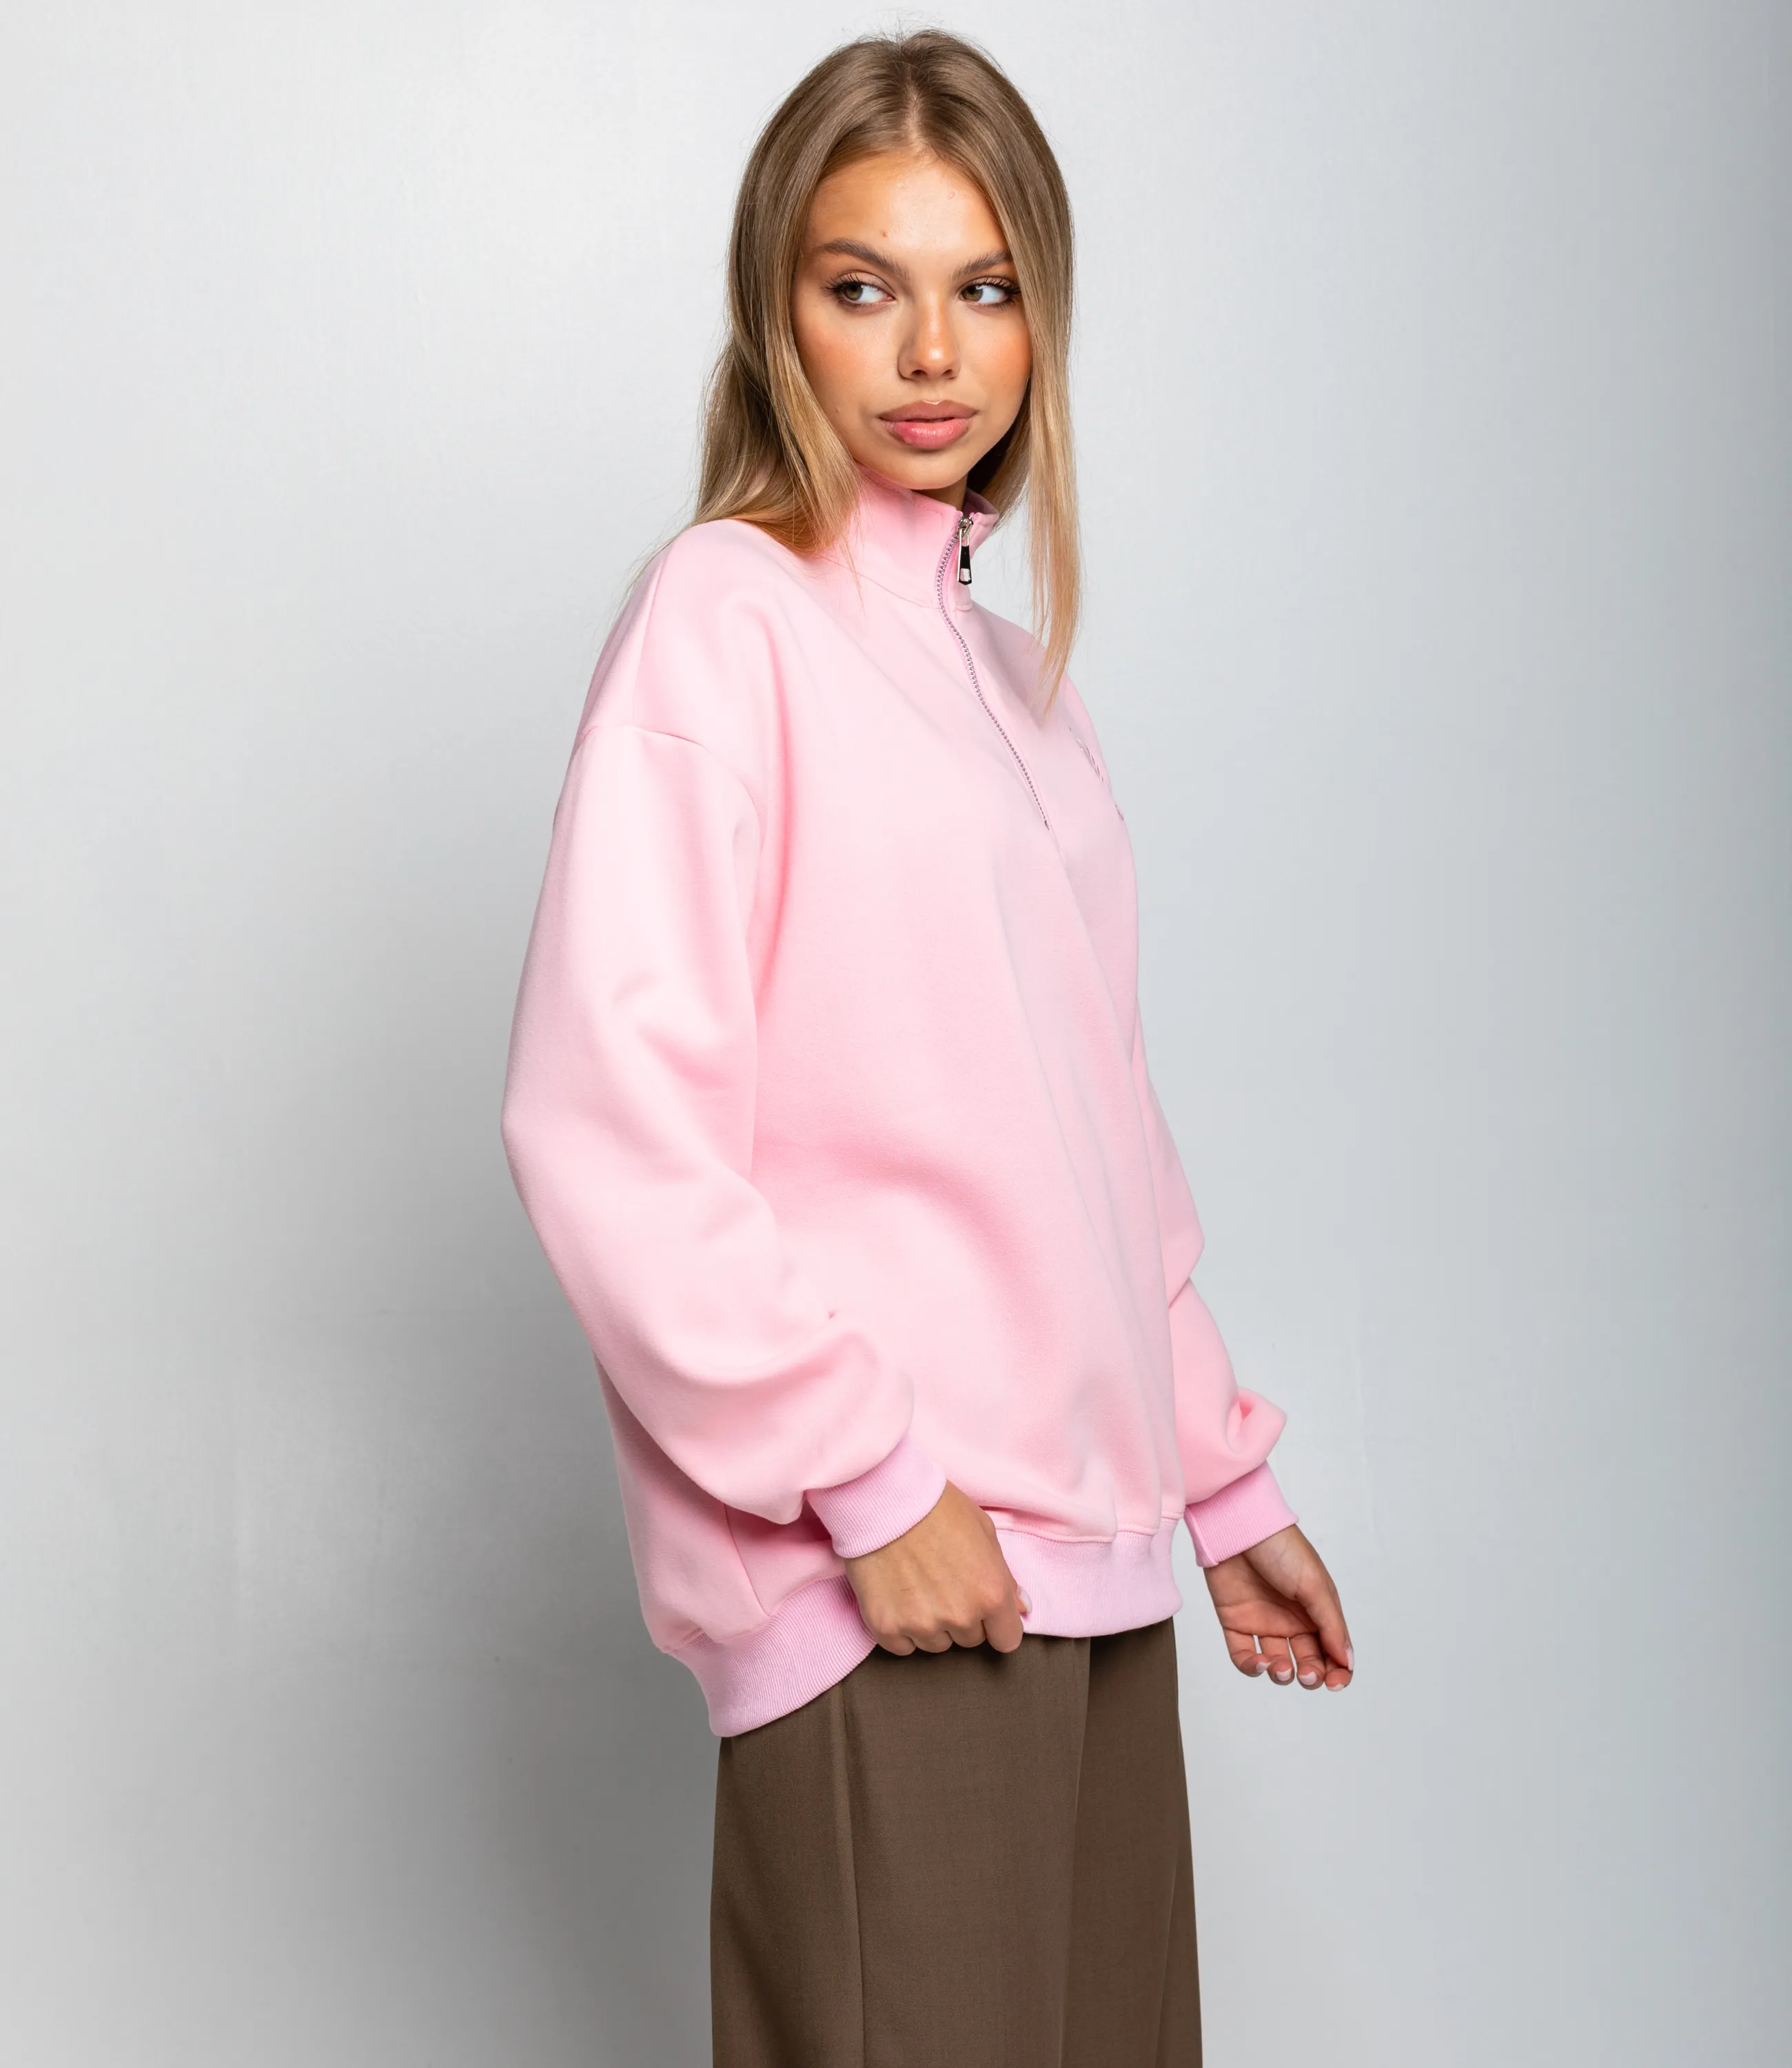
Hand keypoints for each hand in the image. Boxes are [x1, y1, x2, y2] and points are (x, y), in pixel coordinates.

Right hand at [844, 1481, 1029, 1655]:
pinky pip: (903, 1647)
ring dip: (931, 1624)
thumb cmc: (938, 1507)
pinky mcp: (887, 1627)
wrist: (883, 1497)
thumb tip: (1022, 1608)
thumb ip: (1005, 1577)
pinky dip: (901, 1628)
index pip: (1007, 1640)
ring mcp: (922, 1625)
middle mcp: (960, 1616)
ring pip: (936, 1645)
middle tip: (943, 1582)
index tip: (983, 1610)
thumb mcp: (984, 1532)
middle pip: (970, 1640)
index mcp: (991, 1593)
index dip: (996, 1624)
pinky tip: (896, 1596)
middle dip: (962, 1617)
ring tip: (917, 1584)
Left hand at [1203, 1524, 1352, 1690]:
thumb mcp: (1314, 1586)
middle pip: (1308, 1660)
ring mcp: (1263, 1621)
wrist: (1238, 1527)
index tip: (1335, 1683)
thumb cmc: (1282, 1549)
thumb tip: (1347, 1661)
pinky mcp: (1235, 1622)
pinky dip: (1252, 1667)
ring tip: (1282, 1668)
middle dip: (1312, 1675)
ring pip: (1277, 1663)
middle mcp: (1291, 1619)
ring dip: (1282, 1675)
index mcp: (1316, 1610)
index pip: (1333, 1650)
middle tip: (1308, 1675)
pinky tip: (1260, 1663)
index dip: (1338, 1671)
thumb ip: (1331, 1625)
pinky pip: (1243, 1655)